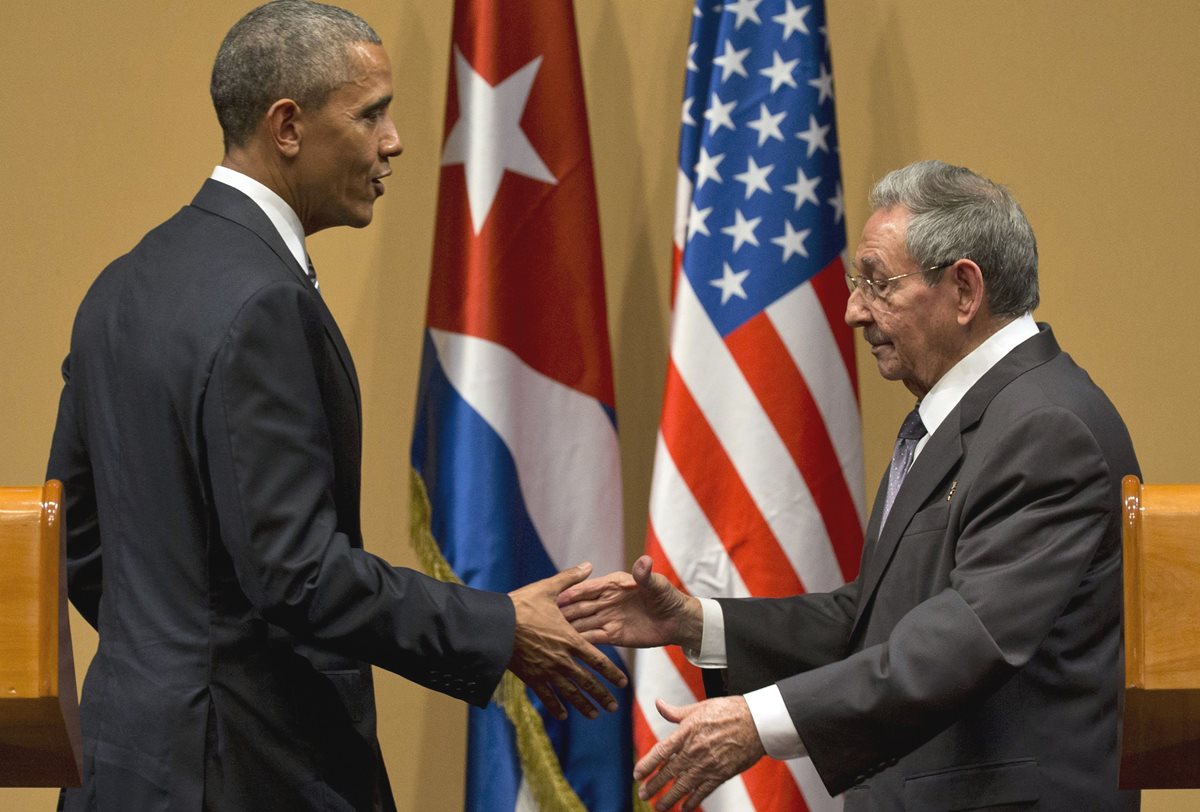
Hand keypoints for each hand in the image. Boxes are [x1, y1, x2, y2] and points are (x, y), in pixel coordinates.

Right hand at [508, 562, 628, 720]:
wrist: (494, 625)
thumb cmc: (522, 605)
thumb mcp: (548, 589)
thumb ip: (571, 579)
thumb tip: (589, 565)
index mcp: (571, 639)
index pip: (598, 661)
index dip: (611, 673)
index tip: (622, 684)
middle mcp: (562, 660)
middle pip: (587, 682)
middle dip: (601, 695)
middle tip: (612, 708)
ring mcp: (546, 671)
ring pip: (569, 693)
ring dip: (583, 705)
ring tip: (594, 715)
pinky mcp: (530, 677)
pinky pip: (546, 696)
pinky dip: (555, 707)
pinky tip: (563, 715)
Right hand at [557, 554, 702, 649]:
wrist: (678, 621)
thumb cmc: (668, 597)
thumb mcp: (657, 585)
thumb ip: (646, 575)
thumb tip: (644, 561)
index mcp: (613, 584)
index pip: (589, 588)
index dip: (573, 593)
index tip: (557, 597)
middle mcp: (606, 601)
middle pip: (581, 607)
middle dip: (564, 612)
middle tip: (545, 620)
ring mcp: (608, 618)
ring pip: (583, 623)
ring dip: (568, 629)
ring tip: (550, 637)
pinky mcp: (612, 635)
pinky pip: (593, 639)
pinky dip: (581, 643)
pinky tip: (567, 649)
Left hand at [635, 696, 764, 810]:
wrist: (756, 722)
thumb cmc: (728, 711)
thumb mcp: (699, 707)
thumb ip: (675, 712)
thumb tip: (658, 703)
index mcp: (687, 732)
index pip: (661, 752)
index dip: (647, 764)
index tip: (637, 774)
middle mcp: (695, 750)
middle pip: (669, 772)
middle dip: (654, 785)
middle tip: (643, 794)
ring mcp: (708, 764)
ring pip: (684, 786)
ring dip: (669, 798)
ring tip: (659, 806)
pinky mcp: (721, 774)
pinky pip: (703, 791)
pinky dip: (693, 801)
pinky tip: (684, 807)